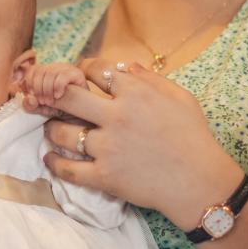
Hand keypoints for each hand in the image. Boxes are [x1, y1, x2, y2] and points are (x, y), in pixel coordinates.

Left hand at [21, 61, 90, 115]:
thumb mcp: (43, 109)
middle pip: (39, 71)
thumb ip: (32, 105)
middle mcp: (55, 68)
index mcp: (45, 72)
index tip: (32, 96)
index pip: (32, 70)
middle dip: (38, 89)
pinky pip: (62, 77)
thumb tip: (28, 99)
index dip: (29, 83)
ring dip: (46, 90)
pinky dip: (57, 87)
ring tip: (50, 102)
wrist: (82, 116)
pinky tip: (58, 96)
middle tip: (43, 102)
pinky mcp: (77, 74)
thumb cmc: (61, 110)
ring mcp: (67, 69)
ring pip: (49, 73)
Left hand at [41, 59, 242, 226]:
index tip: (79, 77)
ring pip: (62, 132)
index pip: (95, 71)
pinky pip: (68, 169)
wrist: (199, 182)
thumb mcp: (180, 97)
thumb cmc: (194, 137)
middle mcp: (117, 117)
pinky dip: (54, 163)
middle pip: (68, 97)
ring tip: (51, 128)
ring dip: (51, 128)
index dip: (82, 70)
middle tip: (48, 97)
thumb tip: (125, 66)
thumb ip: (150, 78)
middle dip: (54, 93)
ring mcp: (108, 148)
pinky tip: (49, 158)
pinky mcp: (104, 176)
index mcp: (135, 93)